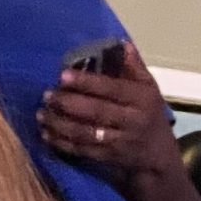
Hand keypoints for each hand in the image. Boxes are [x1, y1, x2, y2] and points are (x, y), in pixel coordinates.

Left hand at [38, 41, 182, 185]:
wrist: (158, 156)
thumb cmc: (150, 114)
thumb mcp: (149, 88)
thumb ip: (135, 67)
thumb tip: (122, 43)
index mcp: (141, 99)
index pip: (112, 89)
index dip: (87, 83)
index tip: (63, 75)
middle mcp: (132, 121)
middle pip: (96, 112)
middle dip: (68, 103)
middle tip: (47, 95)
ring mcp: (120, 142)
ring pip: (86, 133)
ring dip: (61, 124)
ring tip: (41, 114)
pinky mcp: (109, 157)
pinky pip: (83, 150)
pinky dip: (63, 143)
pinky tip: (47, 134)